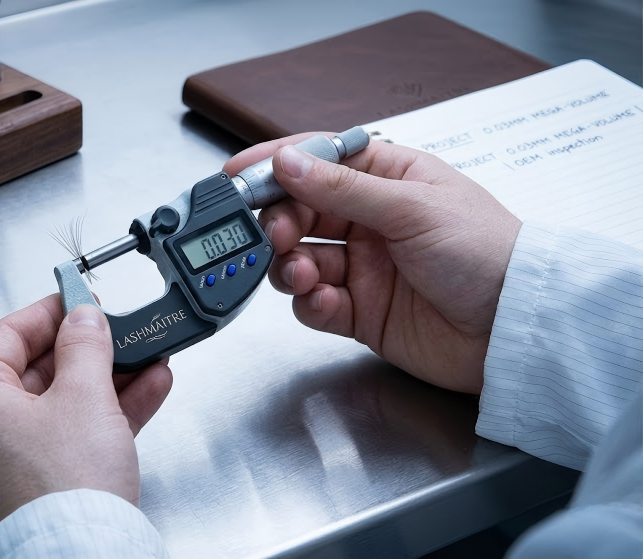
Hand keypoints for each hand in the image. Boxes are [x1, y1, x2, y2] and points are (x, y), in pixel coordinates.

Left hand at [0, 295, 172, 539]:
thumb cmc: (63, 491)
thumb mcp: (84, 396)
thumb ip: (85, 345)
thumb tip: (83, 318)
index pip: (6, 335)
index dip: (50, 312)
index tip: (80, 299)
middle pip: (33, 373)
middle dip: (88, 351)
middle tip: (119, 332)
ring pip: (55, 408)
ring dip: (105, 383)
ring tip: (145, 361)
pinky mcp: (29, 490)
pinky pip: (64, 439)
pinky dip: (100, 418)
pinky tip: (143, 395)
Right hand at [224, 134, 520, 393]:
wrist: (516, 330)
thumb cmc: (486, 254)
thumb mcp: (413, 208)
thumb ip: (342, 189)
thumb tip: (287, 161)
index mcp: (388, 180)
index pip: (318, 161)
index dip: (276, 165)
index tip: (237, 176)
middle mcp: (371, 222)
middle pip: (300, 213)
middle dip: (280, 222)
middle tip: (277, 235)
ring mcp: (364, 268)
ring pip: (300, 260)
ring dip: (291, 266)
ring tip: (305, 275)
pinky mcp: (360, 312)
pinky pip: (315, 304)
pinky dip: (311, 303)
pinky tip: (326, 301)